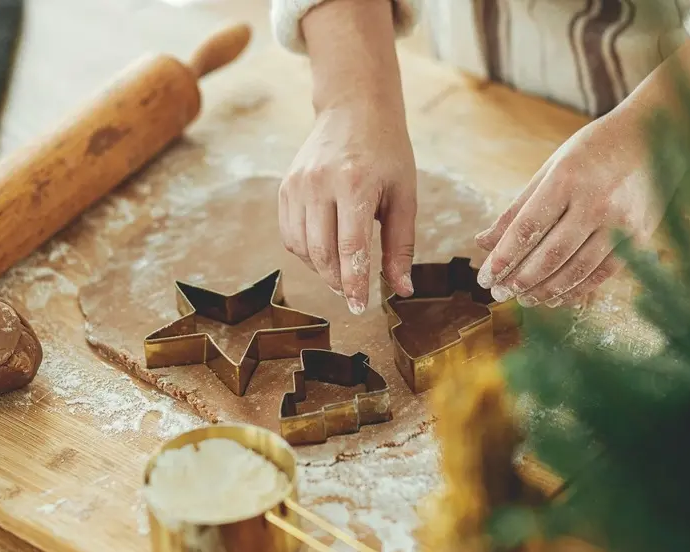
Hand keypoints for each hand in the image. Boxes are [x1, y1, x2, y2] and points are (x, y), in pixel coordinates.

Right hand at [279, 102, 416, 313]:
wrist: (354, 107)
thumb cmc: (387, 151)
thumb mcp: (404, 195)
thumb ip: (400, 245)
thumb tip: (401, 289)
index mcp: (354, 183)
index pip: (350, 247)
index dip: (354, 283)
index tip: (360, 307)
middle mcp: (319, 183)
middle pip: (321, 252)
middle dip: (337, 281)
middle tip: (352, 296)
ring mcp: (297, 184)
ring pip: (302, 247)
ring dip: (321, 269)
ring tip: (342, 273)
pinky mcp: (285, 187)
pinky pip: (290, 234)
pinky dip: (306, 252)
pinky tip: (325, 253)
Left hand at [474, 107, 668, 307]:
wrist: (655, 136)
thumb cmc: (592, 151)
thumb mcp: (551, 169)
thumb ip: (518, 208)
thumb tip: (483, 242)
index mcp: (567, 179)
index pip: (527, 228)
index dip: (504, 257)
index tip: (485, 277)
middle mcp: (596, 202)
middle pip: (551, 255)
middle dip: (521, 280)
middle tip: (500, 294)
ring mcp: (621, 222)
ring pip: (577, 270)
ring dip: (546, 291)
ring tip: (525, 299)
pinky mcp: (640, 237)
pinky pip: (603, 274)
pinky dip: (577, 290)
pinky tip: (557, 298)